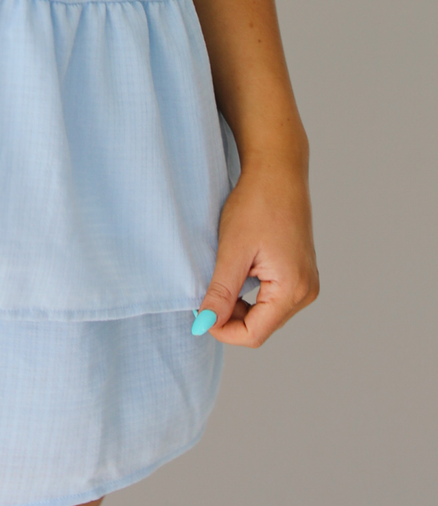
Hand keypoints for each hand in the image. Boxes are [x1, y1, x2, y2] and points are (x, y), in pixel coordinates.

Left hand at [195, 152, 319, 346]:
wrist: (277, 171)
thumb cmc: (256, 204)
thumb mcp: (232, 250)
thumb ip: (221, 293)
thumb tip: (206, 325)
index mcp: (292, 290)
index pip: (254, 334)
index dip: (222, 330)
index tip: (199, 314)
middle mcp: (306, 292)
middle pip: (261, 326)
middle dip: (230, 317)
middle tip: (206, 292)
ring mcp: (306, 283)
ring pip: (266, 314)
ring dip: (240, 305)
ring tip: (222, 278)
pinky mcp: (300, 273)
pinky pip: (273, 298)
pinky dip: (251, 294)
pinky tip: (237, 272)